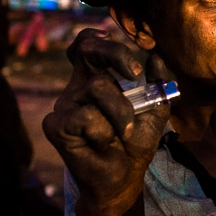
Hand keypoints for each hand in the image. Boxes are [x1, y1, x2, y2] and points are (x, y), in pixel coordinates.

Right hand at [43, 29, 172, 208]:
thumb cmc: (134, 145)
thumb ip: (159, 85)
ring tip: (124, 133)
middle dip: (115, 54)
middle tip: (135, 72)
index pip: (86, 47)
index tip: (110, 36)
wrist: (123, 180)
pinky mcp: (56, 126)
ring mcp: (64, 106)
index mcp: (95, 81)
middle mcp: (77, 89)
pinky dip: (104, 131)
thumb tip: (156, 57)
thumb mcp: (155, 112)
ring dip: (121, 112)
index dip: (94, 37)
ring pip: (97, 89)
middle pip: (86, 50)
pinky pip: (86, 117)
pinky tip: (103, 144)